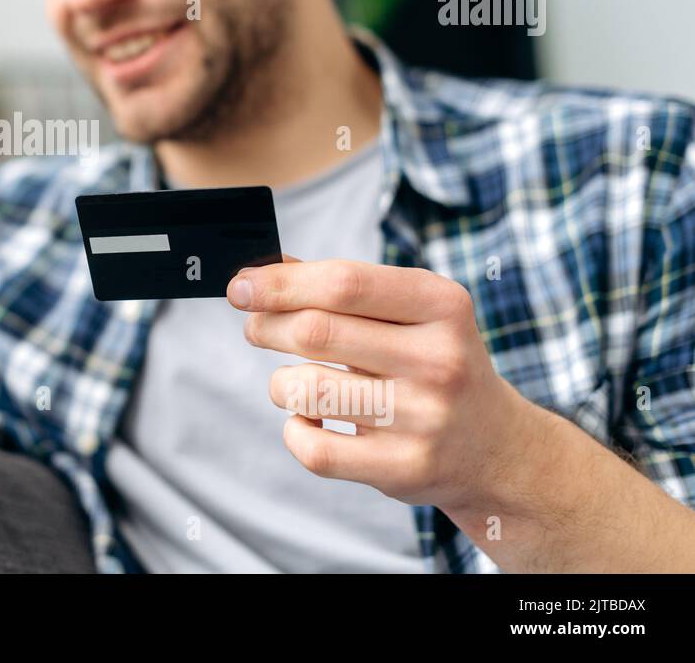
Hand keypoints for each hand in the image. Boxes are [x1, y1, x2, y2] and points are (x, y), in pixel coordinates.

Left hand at [228, 256, 535, 512]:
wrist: (496, 449)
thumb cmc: (435, 363)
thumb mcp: (413, 313)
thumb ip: (344, 288)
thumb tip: (263, 268)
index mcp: (442, 305)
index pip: (343, 283)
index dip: (280, 283)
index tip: (240, 286)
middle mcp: (438, 359)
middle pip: (316, 331)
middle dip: (267, 326)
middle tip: (255, 327)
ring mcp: (423, 418)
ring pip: (305, 390)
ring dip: (279, 383)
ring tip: (291, 382)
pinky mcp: (403, 468)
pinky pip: (312, 447)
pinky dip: (294, 431)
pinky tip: (310, 421)